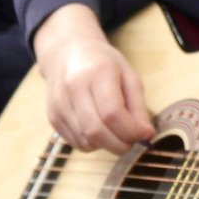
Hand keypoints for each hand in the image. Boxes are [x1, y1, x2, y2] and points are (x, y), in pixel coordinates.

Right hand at [33, 4, 154, 153]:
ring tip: (116, 133)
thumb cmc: (103, 63)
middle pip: (96, 131)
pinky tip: (100, 130)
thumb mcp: (128, 76)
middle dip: (120, 145)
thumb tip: (146, 134)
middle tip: (132, 142)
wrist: (68, 53)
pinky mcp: (52, 116)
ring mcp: (59, 104)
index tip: (145, 135)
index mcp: (97, 74)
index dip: (131, 131)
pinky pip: (75, 142)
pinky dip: (92, 144)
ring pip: (85, 141)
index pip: (112, 113)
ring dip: (106, 145)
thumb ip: (138, 106)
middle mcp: (73, 89)